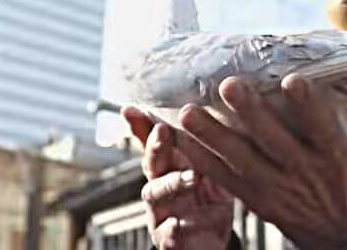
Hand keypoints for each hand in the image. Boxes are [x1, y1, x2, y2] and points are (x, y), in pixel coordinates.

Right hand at [123, 107, 233, 249]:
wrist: (213, 241)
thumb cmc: (208, 202)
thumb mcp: (210, 170)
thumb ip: (203, 147)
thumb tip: (207, 112)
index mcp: (169, 168)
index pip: (153, 144)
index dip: (141, 127)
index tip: (133, 110)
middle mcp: (160, 188)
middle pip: (151, 165)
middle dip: (156, 148)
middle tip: (163, 132)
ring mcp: (161, 213)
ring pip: (155, 195)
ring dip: (171, 183)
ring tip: (191, 177)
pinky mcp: (169, 240)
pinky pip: (167, 232)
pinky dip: (173, 227)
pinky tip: (180, 222)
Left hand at [174, 74, 346, 249]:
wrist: (345, 232)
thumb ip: (329, 117)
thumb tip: (307, 71)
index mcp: (336, 154)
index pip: (323, 127)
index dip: (308, 104)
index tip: (293, 79)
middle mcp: (307, 172)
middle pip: (276, 140)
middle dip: (250, 112)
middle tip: (229, 85)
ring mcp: (280, 190)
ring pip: (243, 160)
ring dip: (213, 135)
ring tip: (190, 113)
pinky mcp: (259, 202)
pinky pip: (226, 180)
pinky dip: (203, 160)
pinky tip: (184, 141)